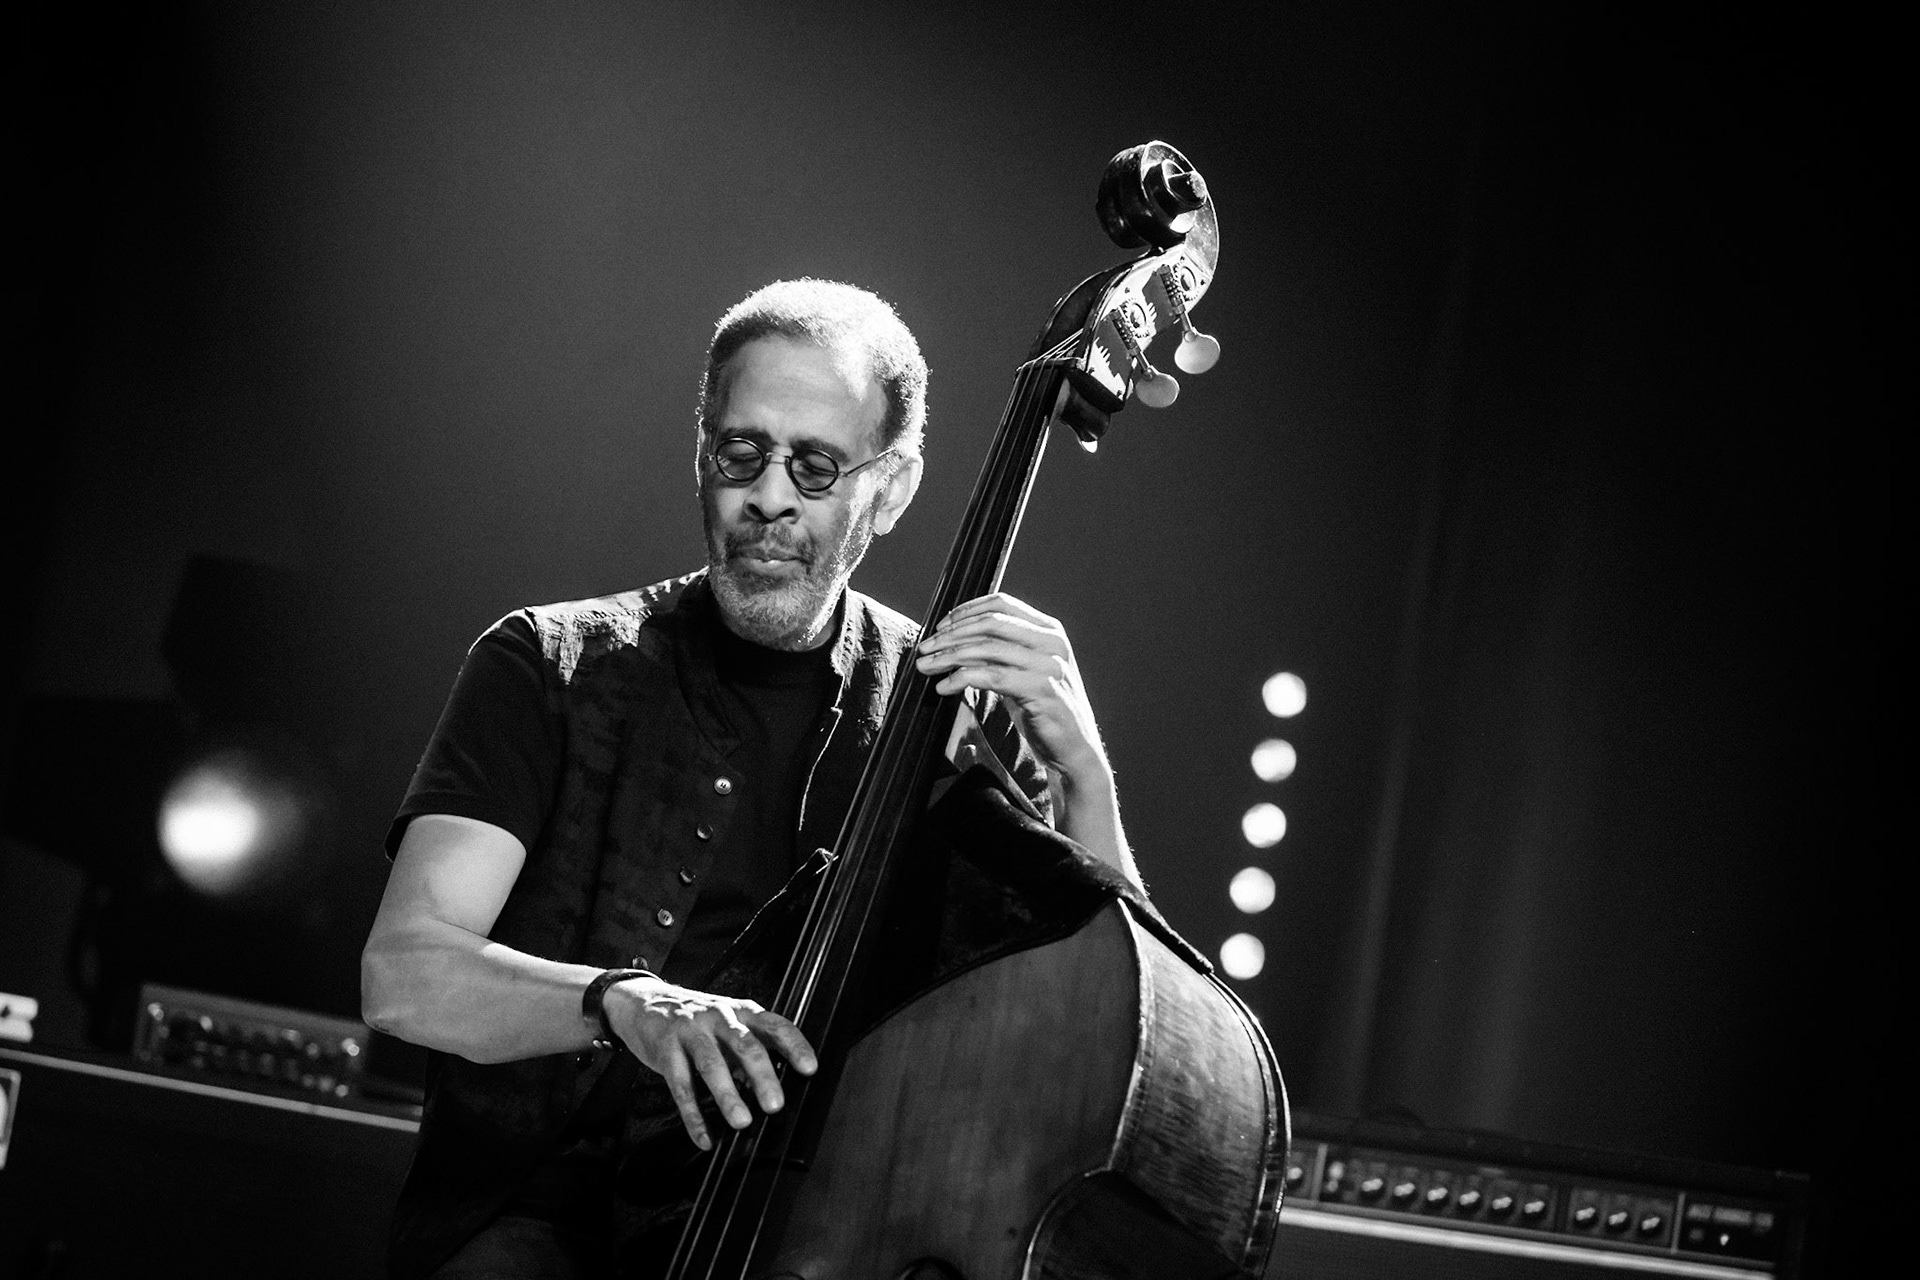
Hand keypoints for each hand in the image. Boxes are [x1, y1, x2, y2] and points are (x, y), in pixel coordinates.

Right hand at [602, 977, 816, 1149]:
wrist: (644, 1002)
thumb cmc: (697, 1021)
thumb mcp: (728, 1025)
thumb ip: (750, 1050)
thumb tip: (773, 1088)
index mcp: (741, 1012)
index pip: (775, 1025)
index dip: (794, 1046)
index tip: (809, 1068)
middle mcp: (719, 1018)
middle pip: (745, 1045)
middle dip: (762, 1076)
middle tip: (775, 1105)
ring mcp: (691, 1032)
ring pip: (712, 1064)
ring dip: (728, 1095)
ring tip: (742, 1121)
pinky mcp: (666, 1050)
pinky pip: (680, 1086)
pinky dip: (693, 1115)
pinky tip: (704, 1137)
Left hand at [913, 592, 1108, 782]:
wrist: (1074, 749)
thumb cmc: (1043, 709)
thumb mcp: (1024, 671)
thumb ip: (1002, 650)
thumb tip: (955, 638)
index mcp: (1049, 630)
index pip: (1002, 604)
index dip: (966, 611)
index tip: (940, 626)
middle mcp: (1052, 642)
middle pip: (991, 623)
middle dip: (951, 634)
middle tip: (924, 648)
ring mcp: (1049, 665)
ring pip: (988, 648)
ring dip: (949, 656)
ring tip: (926, 666)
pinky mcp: (1042, 690)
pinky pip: (992, 676)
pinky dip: (961, 679)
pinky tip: (944, 687)